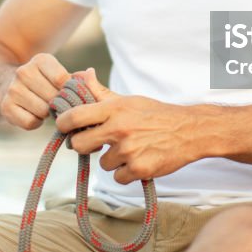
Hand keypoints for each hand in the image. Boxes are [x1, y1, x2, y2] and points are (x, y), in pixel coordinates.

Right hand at [0, 53, 70, 129]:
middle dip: (58, 104)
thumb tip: (90, 74)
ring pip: (42, 111)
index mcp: (40, 60)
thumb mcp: (56, 73)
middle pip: (53, 97)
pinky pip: (30, 123)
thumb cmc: (41, 82)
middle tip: (57, 104)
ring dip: (47, 114)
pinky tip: (33, 114)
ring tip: (44, 108)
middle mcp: (24, 72)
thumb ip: (76, 78)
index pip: (62, 79)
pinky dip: (35, 122)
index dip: (69, 92)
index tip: (69, 96)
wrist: (4, 85)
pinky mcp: (6, 107)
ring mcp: (13, 89)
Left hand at [55, 69, 198, 183]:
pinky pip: (118, 177)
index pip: (74, 116)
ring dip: (113, 160)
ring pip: (102, 164)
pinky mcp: (139, 169)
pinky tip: (139, 160)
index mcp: (114, 109)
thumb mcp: (129, 100)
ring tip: (130, 149)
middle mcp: (119, 129)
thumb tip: (82, 74)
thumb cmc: (155, 114)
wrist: (189, 131)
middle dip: (83, 145)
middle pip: (79, 145)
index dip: (62, 123)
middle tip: (95, 142)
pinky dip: (126, 173)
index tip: (63, 127)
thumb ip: (102, 93)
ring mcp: (129, 150)